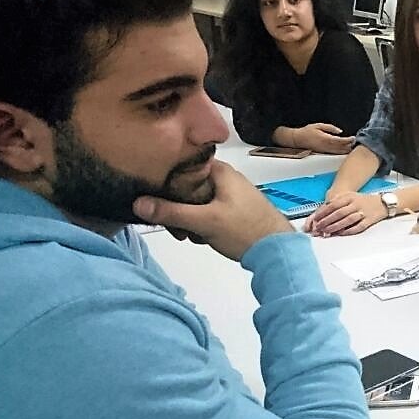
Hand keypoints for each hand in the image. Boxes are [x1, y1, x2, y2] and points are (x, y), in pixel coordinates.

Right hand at [133, 161, 292, 260]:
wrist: (278, 251)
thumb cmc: (248, 231)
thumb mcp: (205, 221)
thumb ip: (171, 212)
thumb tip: (140, 204)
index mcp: (219, 171)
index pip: (181, 167)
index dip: (165, 184)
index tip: (157, 202)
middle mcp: (225, 178)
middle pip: (186, 186)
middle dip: (177, 208)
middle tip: (177, 228)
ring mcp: (230, 193)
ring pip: (195, 201)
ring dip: (188, 219)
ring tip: (191, 235)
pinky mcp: (233, 209)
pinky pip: (207, 211)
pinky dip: (200, 223)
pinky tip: (201, 237)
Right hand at [293, 123, 353, 154]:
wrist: (298, 139)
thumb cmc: (308, 131)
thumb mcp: (319, 125)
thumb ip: (330, 128)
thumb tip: (340, 131)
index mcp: (325, 138)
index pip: (340, 140)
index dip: (348, 140)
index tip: (353, 138)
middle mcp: (326, 146)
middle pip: (341, 147)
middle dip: (349, 145)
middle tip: (355, 142)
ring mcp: (325, 150)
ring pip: (338, 152)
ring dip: (346, 150)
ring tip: (352, 146)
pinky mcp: (323, 153)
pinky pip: (334, 153)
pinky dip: (341, 152)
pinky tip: (345, 150)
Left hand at [303, 191, 385, 236]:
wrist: (383, 203)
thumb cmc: (365, 201)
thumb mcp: (351, 196)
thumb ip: (339, 200)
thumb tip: (325, 209)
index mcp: (350, 197)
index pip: (333, 204)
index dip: (323, 212)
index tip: (316, 219)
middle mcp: (356, 204)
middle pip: (339, 213)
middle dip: (327, 221)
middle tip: (318, 227)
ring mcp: (363, 212)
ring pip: (347, 220)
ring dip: (335, 227)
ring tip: (327, 232)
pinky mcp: (369, 220)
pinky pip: (358, 227)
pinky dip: (349, 231)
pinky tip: (341, 233)